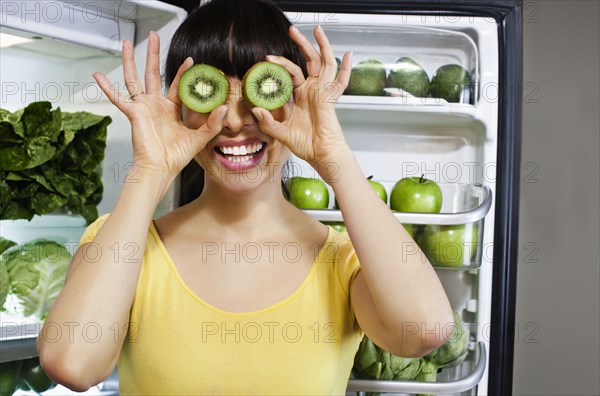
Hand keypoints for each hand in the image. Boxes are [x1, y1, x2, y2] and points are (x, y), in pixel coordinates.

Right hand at [93, 32, 226, 181]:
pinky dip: (107, 87)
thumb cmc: (177, 157)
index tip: (191, 60)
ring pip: (135, 79)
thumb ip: (212, 123)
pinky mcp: (133, 114)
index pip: (178, 85)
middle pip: (153, 74)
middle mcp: (155, 105)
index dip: (184, 73)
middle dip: (153, 55)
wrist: (160, 168)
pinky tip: (97, 75)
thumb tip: (223, 107)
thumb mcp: (200, 138)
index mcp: (171, 109)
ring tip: (127, 43)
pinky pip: (118, 98)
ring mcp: (143, 108)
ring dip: (130, 61)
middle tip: (153, 36)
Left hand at [252, 25, 352, 181]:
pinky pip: (341, 80)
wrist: (320, 154)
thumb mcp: (280, 133)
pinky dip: (346, 68)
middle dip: (301, 44)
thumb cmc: (305, 145)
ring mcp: (323, 92)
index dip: (280, 65)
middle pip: (309, 61)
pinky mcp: (331, 98)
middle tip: (292, 30)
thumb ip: (268, 122)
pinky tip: (349, 54)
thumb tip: (255, 109)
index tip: (267, 60)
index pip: (291, 73)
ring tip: (317, 30)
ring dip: (322, 46)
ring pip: (324, 63)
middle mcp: (313, 90)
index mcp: (301, 96)